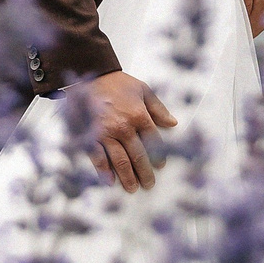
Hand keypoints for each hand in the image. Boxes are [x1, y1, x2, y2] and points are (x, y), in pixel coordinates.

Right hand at [70, 69, 177, 192]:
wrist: (90, 74)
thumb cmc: (117, 83)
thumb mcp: (143, 90)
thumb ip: (158, 108)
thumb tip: (173, 124)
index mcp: (139, 116)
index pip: (153, 142)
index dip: (158, 156)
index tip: (160, 166)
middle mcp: (124, 127)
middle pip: (138, 156)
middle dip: (145, 173)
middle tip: (148, 184)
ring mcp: (106, 133)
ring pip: (120, 161)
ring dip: (128, 177)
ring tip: (133, 188)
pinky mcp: (91, 135)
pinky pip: (98, 157)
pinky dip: (104, 171)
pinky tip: (110, 181)